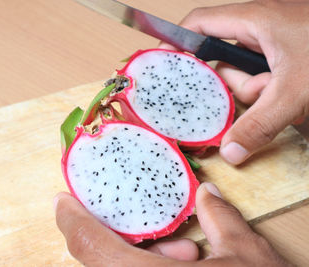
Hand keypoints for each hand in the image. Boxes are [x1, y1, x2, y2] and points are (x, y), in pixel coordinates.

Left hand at [54, 183, 289, 265]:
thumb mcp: (245, 255)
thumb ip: (221, 218)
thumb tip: (207, 194)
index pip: (90, 248)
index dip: (71, 220)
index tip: (62, 200)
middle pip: (102, 262)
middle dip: (123, 240)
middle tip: (148, 228)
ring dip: (142, 261)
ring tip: (182, 253)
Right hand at [160, 0, 308, 164]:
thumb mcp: (296, 90)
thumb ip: (261, 122)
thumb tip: (230, 151)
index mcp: (252, 20)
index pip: (198, 24)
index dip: (175, 42)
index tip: (162, 66)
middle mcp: (259, 29)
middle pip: (221, 60)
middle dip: (232, 86)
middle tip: (244, 98)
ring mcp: (274, 45)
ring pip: (246, 75)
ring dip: (259, 94)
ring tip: (285, 96)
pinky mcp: (286, 58)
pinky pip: (265, 80)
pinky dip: (273, 95)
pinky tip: (293, 100)